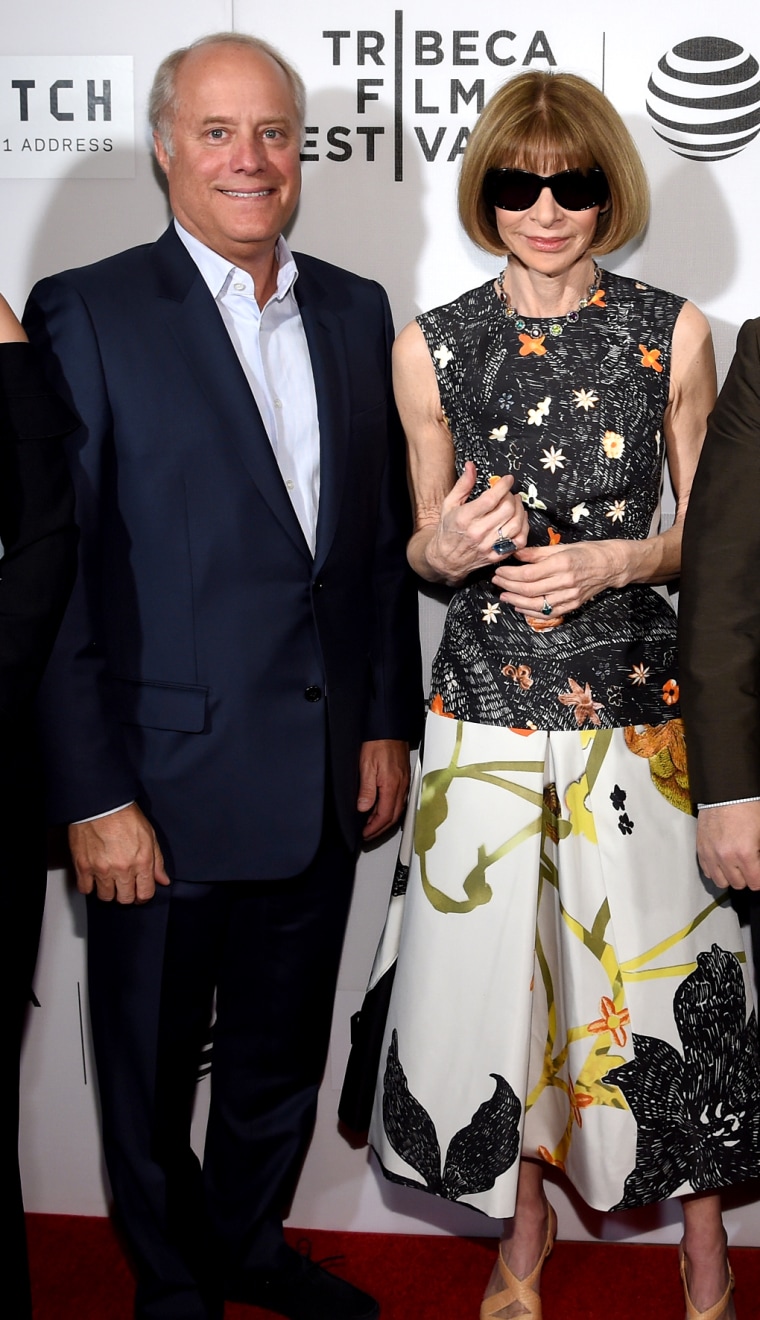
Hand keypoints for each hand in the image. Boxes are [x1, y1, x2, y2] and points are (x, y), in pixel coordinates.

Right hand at [68, 803, 169, 903]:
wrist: (101, 804)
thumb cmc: (125, 815)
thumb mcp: (149, 835)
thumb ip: (157, 861)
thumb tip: (163, 880)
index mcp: (142, 861)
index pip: (145, 893)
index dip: (143, 896)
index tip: (139, 893)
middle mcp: (122, 869)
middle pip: (125, 899)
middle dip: (127, 895)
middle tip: (125, 886)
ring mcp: (101, 869)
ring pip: (105, 897)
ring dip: (108, 891)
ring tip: (109, 880)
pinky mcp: (83, 866)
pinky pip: (85, 889)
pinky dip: (89, 886)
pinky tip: (94, 877)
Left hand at [357, 739, 409, 840]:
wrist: (389, 729)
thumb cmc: (378, 743)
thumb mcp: (366, 765)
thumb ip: (366, 789)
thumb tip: (364, 808)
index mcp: (392, 786)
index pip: (385, 815)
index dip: (374, 828)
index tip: (364, 834)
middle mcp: (401, 787)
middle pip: (393, 817)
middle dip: (380, 829)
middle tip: (367, 835)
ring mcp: (404, 784)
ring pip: (397, 810)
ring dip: (385, 821)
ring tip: (372, 826)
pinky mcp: (404, 779)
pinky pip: (399, 801)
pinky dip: (390, 811)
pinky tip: (381, 810)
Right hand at [425, 462, 528, 583]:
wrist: (445, 560)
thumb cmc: (447, 530)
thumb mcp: (449, 504)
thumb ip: (463, 485)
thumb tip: (471, 466)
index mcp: (465, 518)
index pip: (491, 498)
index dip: (503, 486)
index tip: (507, 479)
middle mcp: (478, 532)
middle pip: (507, 510)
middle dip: (512, 497)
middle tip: (509, 493)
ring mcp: (489, 546)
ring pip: (516, 524)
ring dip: (520, 510)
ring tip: (515, 504)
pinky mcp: (496, 555)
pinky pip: (519, 541)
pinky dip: (523, 528)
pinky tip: (519, 520)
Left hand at [493, 540, 625, 616]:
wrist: (610, 566)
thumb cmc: (585, 552)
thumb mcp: (561, 547)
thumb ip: (536, 553)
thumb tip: (515, 553)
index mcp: (561, 564)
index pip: (528, 574)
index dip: (510, 574)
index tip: (499, 571)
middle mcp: (565, 582)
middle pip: (529, 589)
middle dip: (508, 586)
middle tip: (496, 582)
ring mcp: (569, 596)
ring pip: (536, 604)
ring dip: (516, 601)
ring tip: (503, 596)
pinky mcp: (572, 606)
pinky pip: (548, 613)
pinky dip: (531, 612)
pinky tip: (519, 607)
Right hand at [696, 802, 759, 890]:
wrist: (725, 793)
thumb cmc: (747, 808)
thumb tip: (758, 863)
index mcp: (744, 853)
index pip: (755, 883)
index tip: (759, 870)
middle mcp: (725, 857)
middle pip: (738, 884)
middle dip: (747, 877)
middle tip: (750, 865)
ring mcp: (710, 854)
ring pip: (720, 882)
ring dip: (730, 876)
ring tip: (735, 866)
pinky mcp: (700, 849)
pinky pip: (707, 871)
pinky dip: (716, 869)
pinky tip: (723, 861)